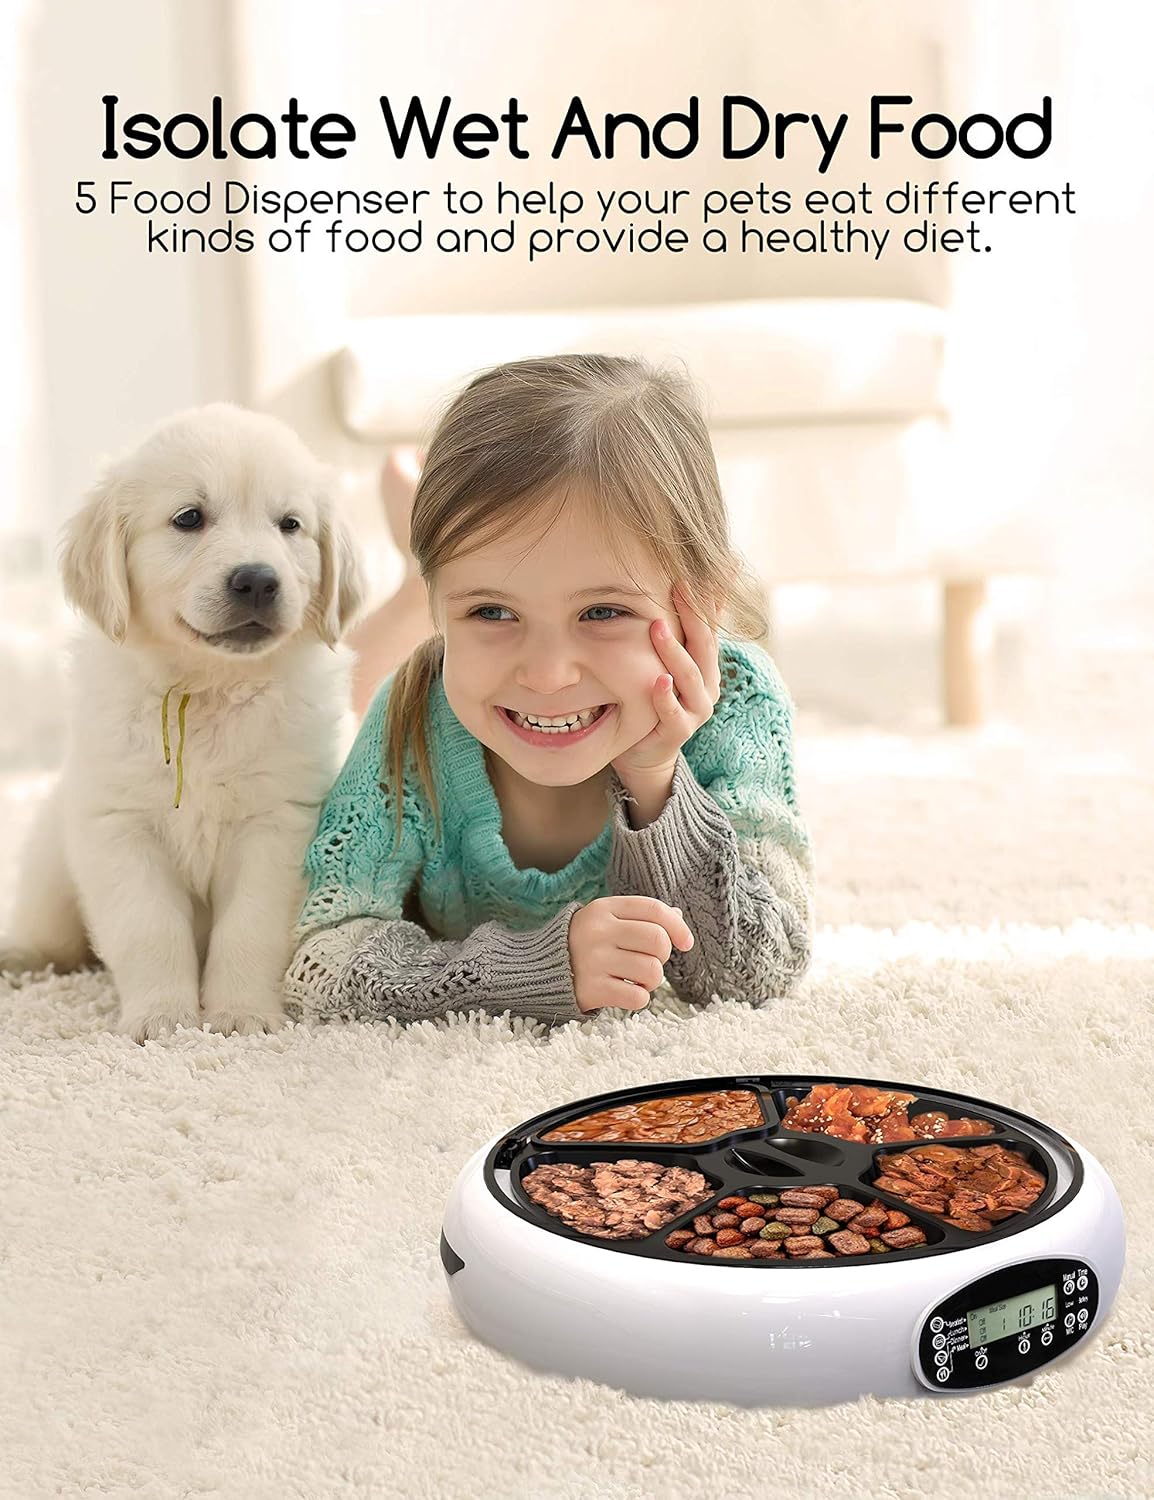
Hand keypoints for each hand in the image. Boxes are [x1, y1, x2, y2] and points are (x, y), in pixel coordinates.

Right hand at [568, 896, 693, 1012]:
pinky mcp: (591, 989)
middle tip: (649, 961)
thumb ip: (640, 916)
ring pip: (652, 971)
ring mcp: (593, 961)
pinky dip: (639, 998)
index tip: (686, 943)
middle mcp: (598, 932)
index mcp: (604, 909)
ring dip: (652, 981)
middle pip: (657, 940)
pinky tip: (625, 992)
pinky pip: (638, 998)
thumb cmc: (584, 941)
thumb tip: (677, 916)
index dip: (677, 926)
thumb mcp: (607, 919)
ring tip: (636, 980)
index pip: (654, 909)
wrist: (540, 968)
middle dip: (662, 956)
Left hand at [610, 582, 721, 788]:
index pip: (710, 626)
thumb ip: (677, 635)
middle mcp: (708, 685)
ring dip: (674, 651)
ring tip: (657, 627)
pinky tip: (658, 681)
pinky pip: (673, 713)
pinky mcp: (679, 731)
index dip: (706, 599)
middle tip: (679, 586)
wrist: (647, 752)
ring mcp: (696, 710)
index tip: (695, 571)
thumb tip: (682, 588)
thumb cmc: (654, 700)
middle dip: (692, 614)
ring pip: (689, 676)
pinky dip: (665, 697)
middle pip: (703, 645)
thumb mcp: (668, 664)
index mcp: (707, 666)